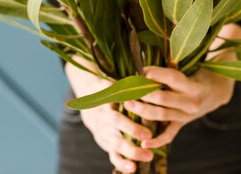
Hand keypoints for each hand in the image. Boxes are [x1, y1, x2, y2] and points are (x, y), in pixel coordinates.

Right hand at [65, 57, 153, 172]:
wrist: (92, 105)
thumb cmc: (109, 90)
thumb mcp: (112, 81)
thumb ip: (122, 81)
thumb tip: (139, 77)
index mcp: (105, 99)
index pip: (113, 100)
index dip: (122, 103)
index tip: (133, 107)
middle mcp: (103, 117)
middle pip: (116, 124)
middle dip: (132, 130)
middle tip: (148, 135)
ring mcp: (103, 132)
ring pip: (116, 143)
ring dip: (131, 151)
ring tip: (148, 156)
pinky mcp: (106, 143)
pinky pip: (113, 155)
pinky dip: (121, 163)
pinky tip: (132, 169)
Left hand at [123, 23, 240, 148]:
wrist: (219, 89)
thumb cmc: (204, 65)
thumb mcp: (198, 52)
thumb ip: (185, 40)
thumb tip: (174, 20)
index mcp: (195, 84)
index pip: (173, 79)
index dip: (157, 74)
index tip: (141, 70)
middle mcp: (191, 102)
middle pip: (163, 100)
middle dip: (144, 94)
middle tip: (126, 89)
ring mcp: (186, 116)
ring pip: (161, 116)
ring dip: (142, 112)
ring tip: (126, 104)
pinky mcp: (182, 124)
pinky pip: (169, 135)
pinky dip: (156, 141)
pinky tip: (142, 144)